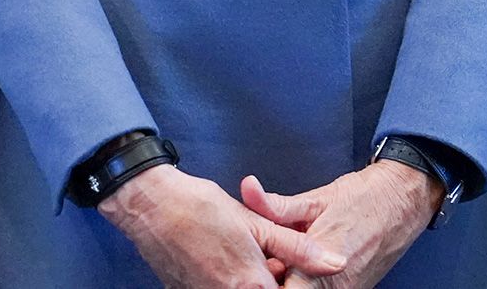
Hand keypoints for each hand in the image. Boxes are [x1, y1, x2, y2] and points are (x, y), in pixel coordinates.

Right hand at [100, 164, 344, 288]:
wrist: (150, 206)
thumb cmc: (200, 207)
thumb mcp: (255, 223)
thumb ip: (298, 248)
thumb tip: (336, 262)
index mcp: (251, 285)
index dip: (291, 279)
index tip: (286, 265)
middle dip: (272, 277)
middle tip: (267, 257)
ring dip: (251, 280)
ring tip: (243, 255)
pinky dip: (229, 280)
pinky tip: (223, 259)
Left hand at [241, 163, 437, 288]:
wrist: (404, 201)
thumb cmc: (363, 198)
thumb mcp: (317, 199)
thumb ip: (277, 205)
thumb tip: (247, 189)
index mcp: (322, 262)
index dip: (264, 282)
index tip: (251, 269)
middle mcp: (336, 285)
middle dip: (273, 281)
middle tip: (264, 262)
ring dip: (290, 281)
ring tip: (281, 261)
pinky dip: (307, 282)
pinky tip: (297, 265)